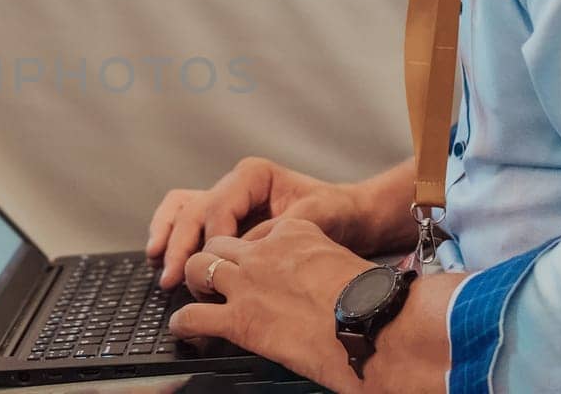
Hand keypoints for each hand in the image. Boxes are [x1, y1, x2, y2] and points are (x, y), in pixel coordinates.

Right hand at [147, 157, 368, 288]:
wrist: (348, 218)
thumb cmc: (335, 212)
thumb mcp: (317, 217)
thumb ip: (280, 229)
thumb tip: (248, 249)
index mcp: (253, 176)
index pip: (219, 205)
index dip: (211, 238)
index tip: (212, 266)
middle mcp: (233, 185)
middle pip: (193, 210)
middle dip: (180, 244)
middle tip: (173, 276)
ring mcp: (225, 201)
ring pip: (181, 211)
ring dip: (167, 237)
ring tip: (159, 266)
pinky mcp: (222, 221)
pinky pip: (186, 222)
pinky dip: (171, 238)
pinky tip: (161, 260)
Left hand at [169, 220, 374, 390]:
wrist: (375, 324)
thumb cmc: (374, 300)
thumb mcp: (346, 264)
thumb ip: (326, 266)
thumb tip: (328, 286)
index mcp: (295, 233)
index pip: (259, 230)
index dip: (252, 249)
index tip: (256, 264)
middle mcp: (265, 252)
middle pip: (220, 243)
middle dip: (214, 258)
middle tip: (215, 278)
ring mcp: (249, 282)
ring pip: (200, 267)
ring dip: (195, 280)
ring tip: (198, 295)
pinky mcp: (241, 318)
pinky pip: (194, 315)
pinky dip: (184, 323)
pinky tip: (185, 329)